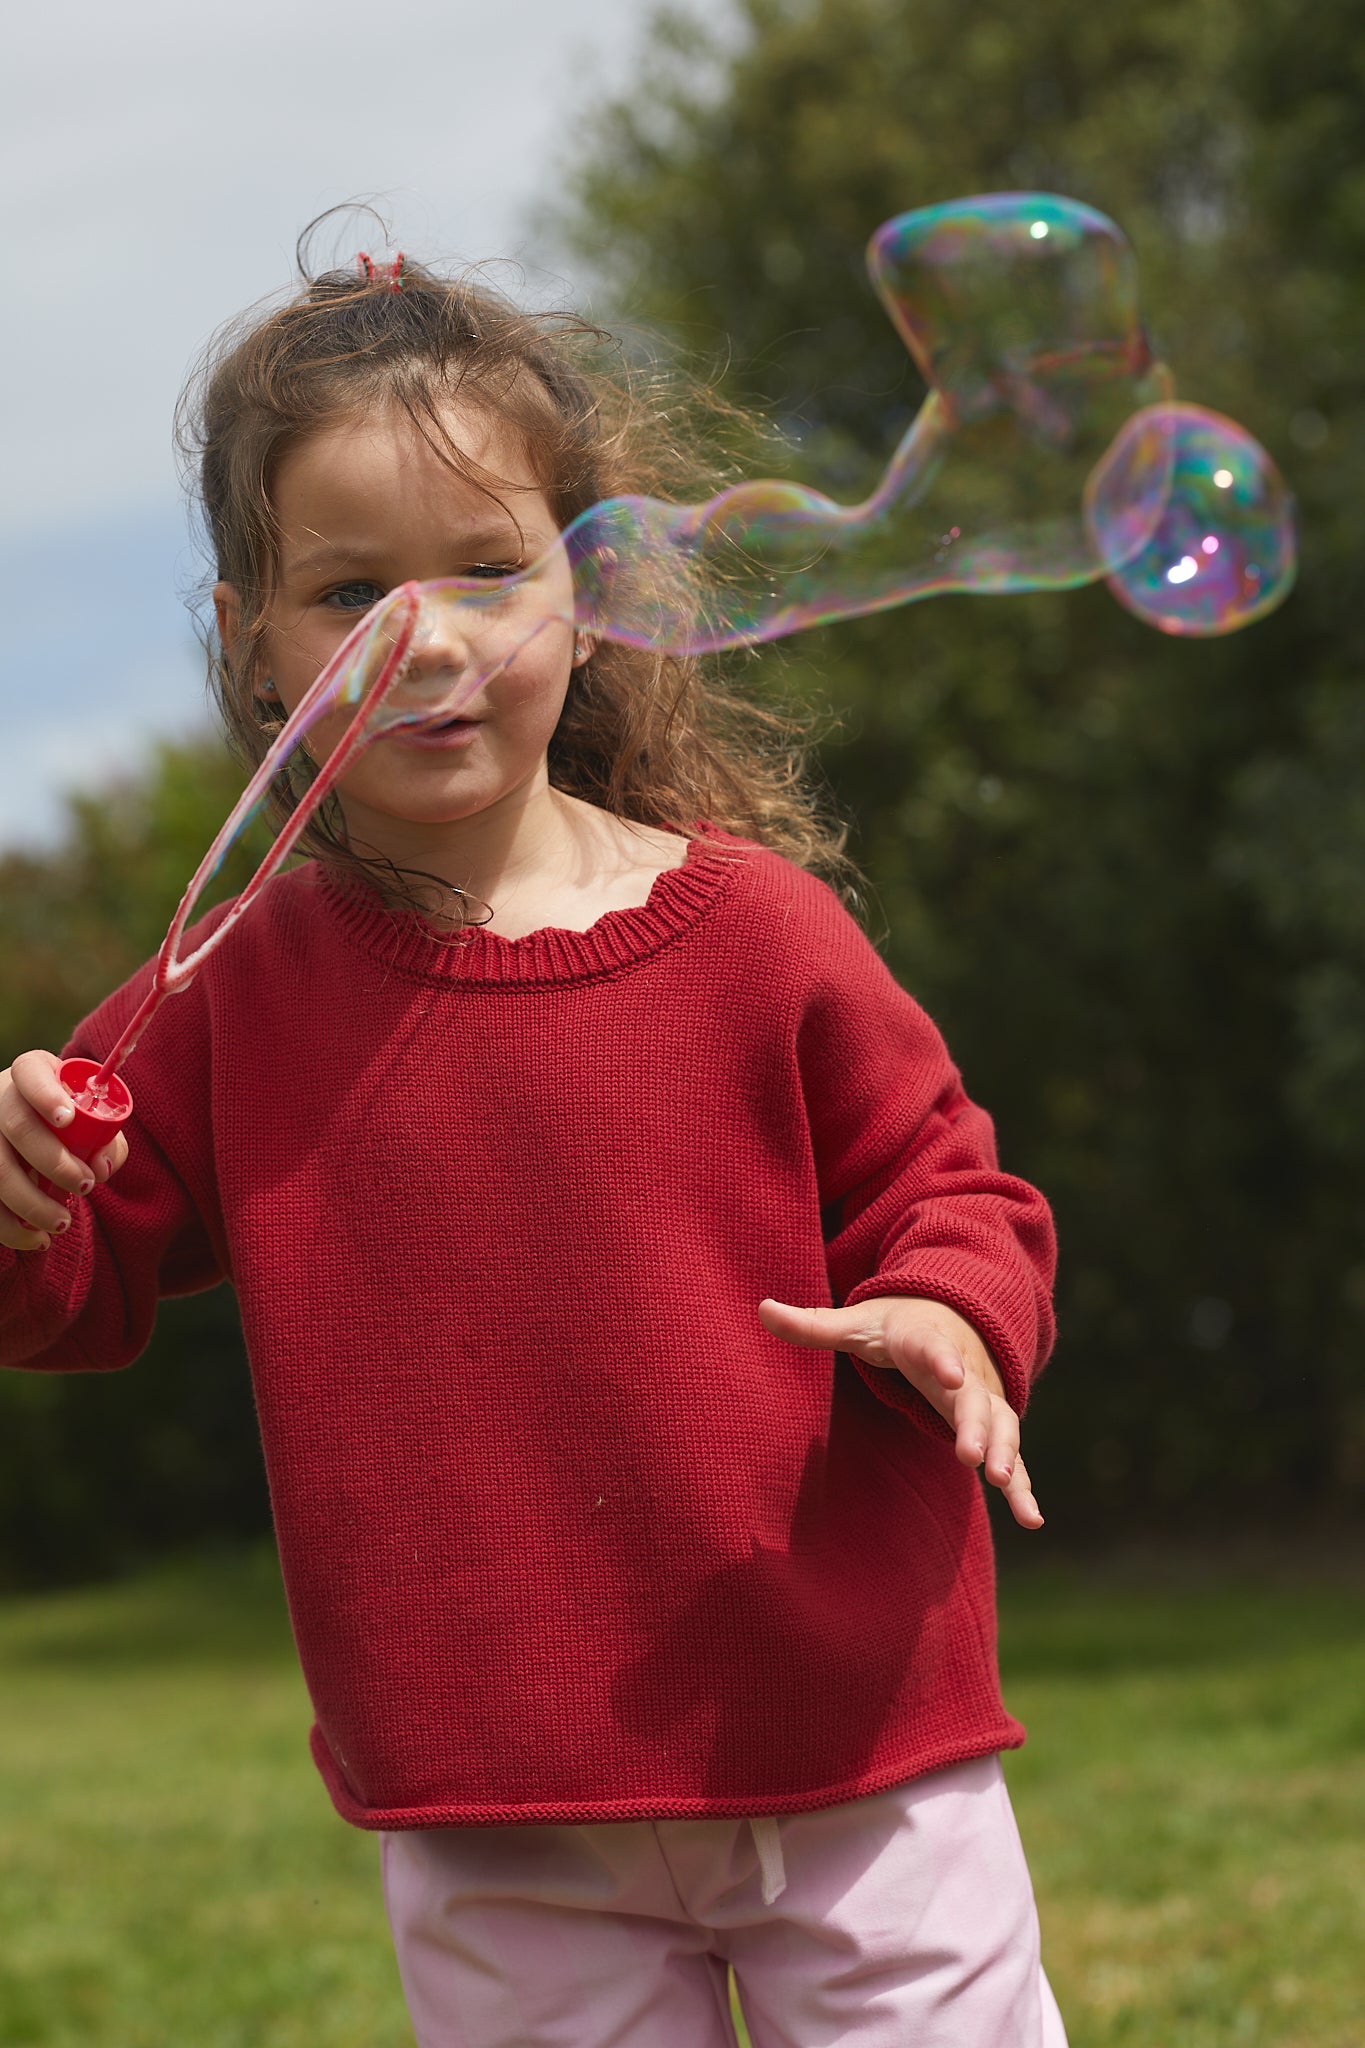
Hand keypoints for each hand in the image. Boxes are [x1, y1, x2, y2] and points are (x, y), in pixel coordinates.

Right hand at [0, 1051, 128, 1251]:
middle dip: (53, 1161)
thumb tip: (100, 1168)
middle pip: (17, 1125)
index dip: (47, 1094)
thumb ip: (107, 1139)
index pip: (31, 1073)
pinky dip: (8, 1227)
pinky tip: (34, 1240)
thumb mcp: (92, 1119)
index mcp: (31, 1072)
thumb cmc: (70, 1123)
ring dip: (30, 1203)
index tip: (68, 1119)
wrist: (34, 1131)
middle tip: (85, 1186)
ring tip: (62, 1224)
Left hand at [758, 1293, 1042, 1528]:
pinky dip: (1024, 1488)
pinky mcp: (993, 1429)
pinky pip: (1014, 1459)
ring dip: (1007, 1456)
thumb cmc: (896, 1328)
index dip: (944, 1361)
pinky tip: (1032, 1521)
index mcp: (926, 1342)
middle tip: (972, 1455)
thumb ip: (812, 1324)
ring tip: (1005, 1485)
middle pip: (974, 1399)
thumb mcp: (856, 1323)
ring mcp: (983, 1402)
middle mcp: (964, 1372)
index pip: (935, 1349)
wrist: (953, 1317)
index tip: (953, 1374)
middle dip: (977, 1426)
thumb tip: (761, 1307)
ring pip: (1002, 1428)